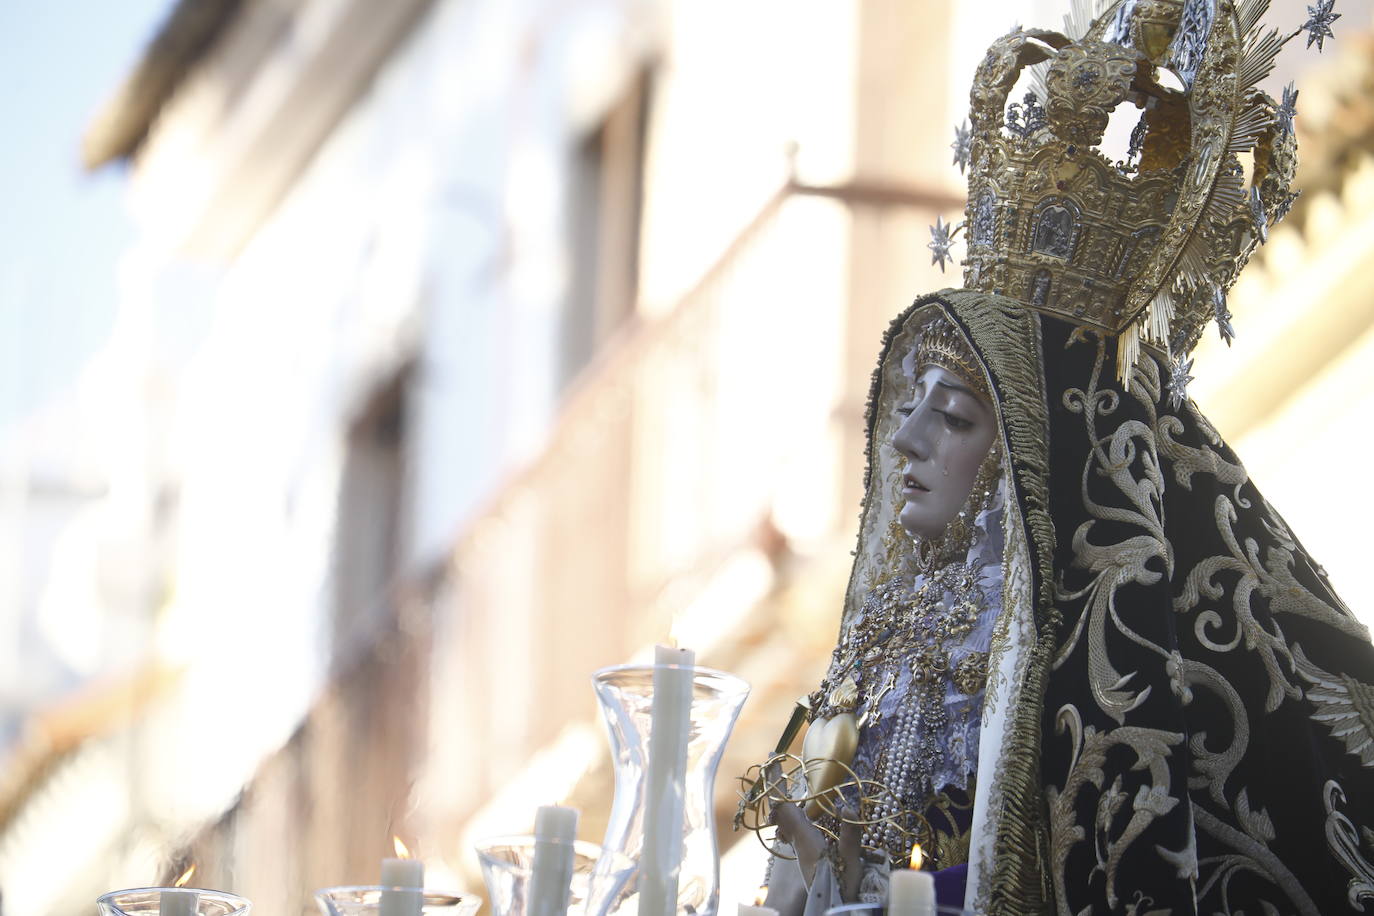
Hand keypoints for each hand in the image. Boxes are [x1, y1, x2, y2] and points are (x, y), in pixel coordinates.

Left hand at [766, 762, 863, 894]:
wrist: (827, 908)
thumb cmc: (842, 886)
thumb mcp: (851, 860)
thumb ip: (849, 834)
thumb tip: (847, 805)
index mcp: (805, 838)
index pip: (786, 806)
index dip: (778, 785)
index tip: (772, 763)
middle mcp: (797, 842)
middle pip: (781, 812)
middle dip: (777, 790)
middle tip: (774, 769)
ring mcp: (797, 851)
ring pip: (784, 822)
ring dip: (782, 804)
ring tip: (784, 789)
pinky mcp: (802, 857)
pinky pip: (789, 831)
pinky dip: (788, 818)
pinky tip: (797, 818)